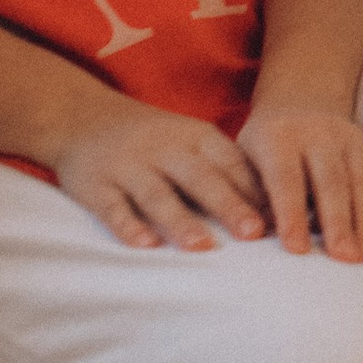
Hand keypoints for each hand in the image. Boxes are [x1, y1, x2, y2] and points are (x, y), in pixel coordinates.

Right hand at [51, 99, 272, 252]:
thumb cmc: (155, 139)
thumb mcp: (191, 141)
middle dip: (227, 204)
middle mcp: (164, 149)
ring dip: (180, 220)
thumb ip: (226, 170)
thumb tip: (275, 209)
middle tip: (253, 232)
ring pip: (157, 195)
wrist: (82, 117)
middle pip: (199, 178)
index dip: (255, 188)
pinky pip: (113, 208)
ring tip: (202, 246)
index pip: (229, 162)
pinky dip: (129, 226)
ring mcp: (129, 167)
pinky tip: (145, 245)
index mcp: (195, 137)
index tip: (281, 215)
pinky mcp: (96, 186)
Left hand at [240, 99, 362, 262]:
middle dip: (340, 223)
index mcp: (278, 137)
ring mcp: (350, 138)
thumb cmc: (266, 146)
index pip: (285, 178)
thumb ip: (251, 196)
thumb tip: (257, 235)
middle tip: (345, 259)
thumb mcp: (245, 160)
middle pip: (331, 181)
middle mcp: (318, 133)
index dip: (291, 214)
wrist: (301, 104)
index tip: (297, 250)